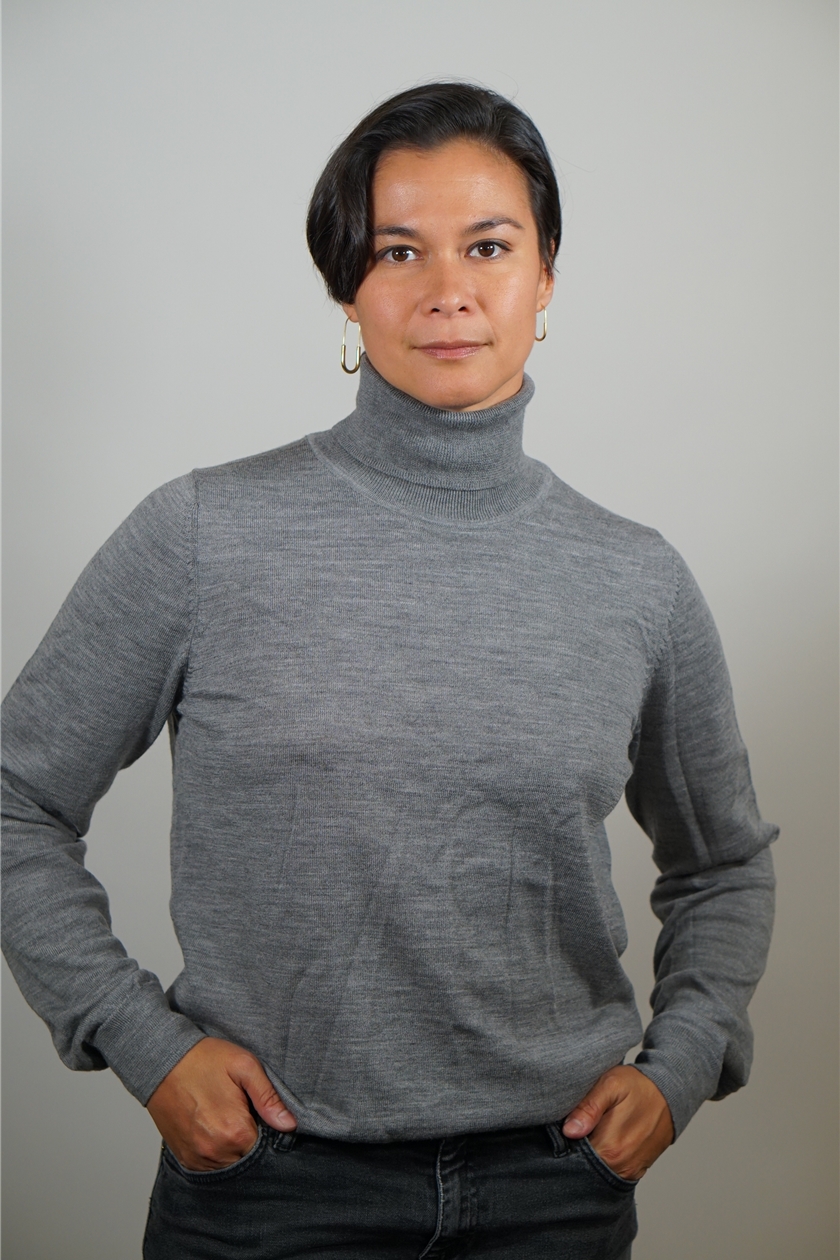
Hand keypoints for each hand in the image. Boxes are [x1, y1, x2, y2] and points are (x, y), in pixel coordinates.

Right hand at [146, 1037, 296, 1171]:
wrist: (162, 1061)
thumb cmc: (203, 1059)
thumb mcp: (244, 1066)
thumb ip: (268, 1097)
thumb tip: (289, 1124)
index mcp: (235, 1131)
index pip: (267, 1148)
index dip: (269, 1131)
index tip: (261, 1115)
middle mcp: (215, 1152)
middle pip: (248, 1159)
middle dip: (252, 1141)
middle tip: (244, 1114)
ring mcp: (197, 1158)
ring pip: (230, 1166)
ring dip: (234, 1150)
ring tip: (228, 1119)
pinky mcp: (185, 1159)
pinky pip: (210, 1168)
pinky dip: (218, 1154)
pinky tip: (215, 1129)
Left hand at [562, 1065, 673, 1181]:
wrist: (671, 1093)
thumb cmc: (639, 1086)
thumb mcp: (611, 1085)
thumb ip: (589, 1108)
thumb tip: (569, 1131)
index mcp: (611, 1148)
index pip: (574, 1157)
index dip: (564, 1143)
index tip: (564, 1126)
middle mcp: (621, 1166)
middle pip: (584, 1166)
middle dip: (576, 1150)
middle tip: (578, 1126)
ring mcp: (630, 1171)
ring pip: (597, 1170)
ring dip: (590, 1154)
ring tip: (592, 1131)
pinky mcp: (636, 1170)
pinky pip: (612, 1171)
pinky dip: (603, 1159)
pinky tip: (603, 1139)